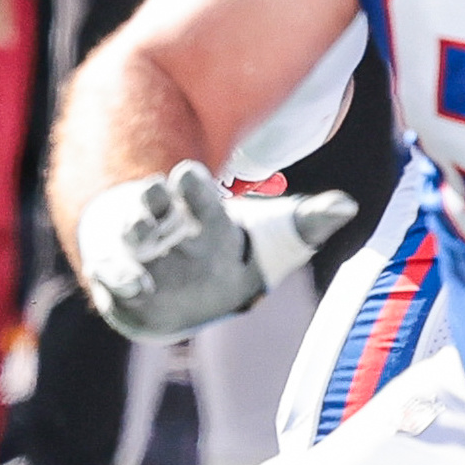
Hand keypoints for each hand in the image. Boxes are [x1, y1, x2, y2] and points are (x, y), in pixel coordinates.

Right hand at [72, 161, 356, 342]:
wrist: (183, 290)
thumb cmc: (231, 253)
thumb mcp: (275, 238)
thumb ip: (308, 222)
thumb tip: (349, 206)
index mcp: (204, 212)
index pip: (197, 193)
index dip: (193, 187)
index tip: (186, 174)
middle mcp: (168, 225)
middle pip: (156, 204)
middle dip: (155, 197)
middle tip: (156, 188)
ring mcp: (142, 252)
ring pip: (133, 235)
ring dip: (134, 231)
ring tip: (139, 231)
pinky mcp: (120, 279)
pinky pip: (115, 278)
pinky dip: (120, 280)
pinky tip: (135, 288)